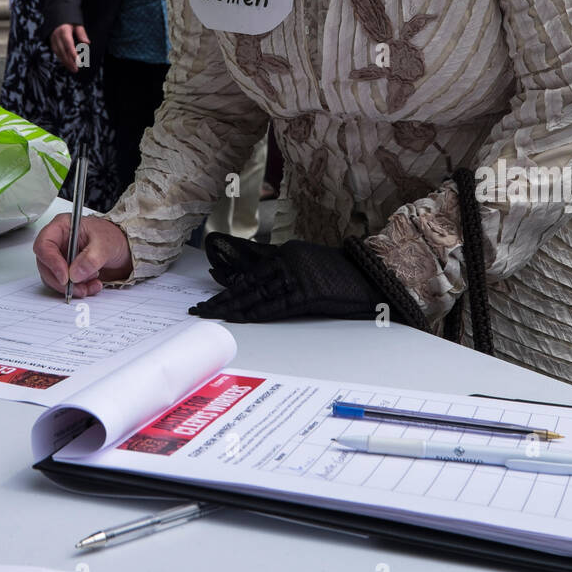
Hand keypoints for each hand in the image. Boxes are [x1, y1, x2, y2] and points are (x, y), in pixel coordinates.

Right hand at [34, 213, 132, 297]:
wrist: (123, 248)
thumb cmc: (112, 237)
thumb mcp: (105, 244)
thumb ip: (91, 258)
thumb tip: (75, 273)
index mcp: (62, 226)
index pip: (44, 244)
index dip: (51, 262)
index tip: (65, 277)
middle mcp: (58, 242)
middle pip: (45, 264)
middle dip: (61, 280)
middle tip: (78, 287)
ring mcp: (61, 257)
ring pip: (53, 278)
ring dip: (71, 287)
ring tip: (90, 285)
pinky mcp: (67, 270)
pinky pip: (64, 285)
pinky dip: (77, 289)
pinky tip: (92, 286)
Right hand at [50, 22, 89, 72]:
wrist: (57, 19)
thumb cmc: (69, 22)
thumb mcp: (77, 24)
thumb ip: (82, 33)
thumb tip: (87, 43)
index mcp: (64, 31)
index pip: (69, 44)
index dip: (73, 54)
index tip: (78, 61)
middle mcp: (57, 36)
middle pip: (63, 51)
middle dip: (69, 61)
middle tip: (76, 69)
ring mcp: (53, 40)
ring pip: (58, 53)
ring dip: (65, 62)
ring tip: (73, 69)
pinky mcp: (51, 43)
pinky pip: (56, 53)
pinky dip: (62, 59)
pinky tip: (67, 64)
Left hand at [189, 233, 381, 322]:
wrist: (370, 276)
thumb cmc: (340, 273)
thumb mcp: (309, 262)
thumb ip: (286, 266)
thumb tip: (260, 278)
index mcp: (288, 251)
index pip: (251, 272)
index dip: (229, 286)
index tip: (211, 297)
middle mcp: (289, 260)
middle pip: (249, 283)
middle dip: (223, 298)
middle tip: (200, 310)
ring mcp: (298, 275)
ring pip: (258, 294)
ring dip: (233, 307)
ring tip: (212, 316)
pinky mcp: (308, 292)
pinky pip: (277, 306)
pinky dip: (257, 313)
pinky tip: (241, 319)